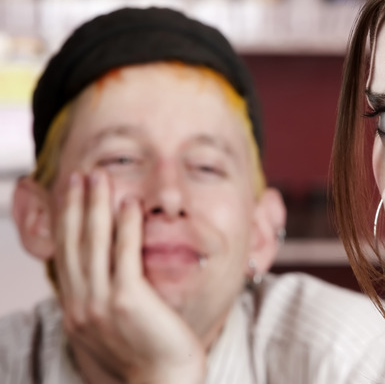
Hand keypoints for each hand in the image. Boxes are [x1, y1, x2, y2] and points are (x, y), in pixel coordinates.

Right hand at [54, 170, 205, 383]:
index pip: (67, 256)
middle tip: (79, 176)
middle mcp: (82, 305)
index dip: (67, 222)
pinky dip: (125, 226)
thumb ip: (109, 297)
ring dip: (96, 206)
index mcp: (77, 310)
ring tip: (99, 178)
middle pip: (75, 244)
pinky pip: (125, 255)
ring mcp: (102, 303)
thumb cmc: (149, 356)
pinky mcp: (128, 301)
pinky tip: (128, 204)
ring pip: (94, 244)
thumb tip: (112, 273)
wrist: (163, 383)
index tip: (70, 195)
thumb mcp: (117, 325)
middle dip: (76, 206)